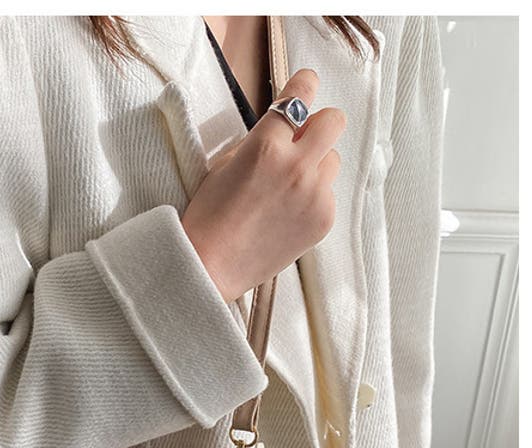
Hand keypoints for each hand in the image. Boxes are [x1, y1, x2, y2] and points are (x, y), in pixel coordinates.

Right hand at [181, 68, 345, 303]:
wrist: (210, 266)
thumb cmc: (209, 217)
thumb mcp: (224, 164)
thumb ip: (260, 140)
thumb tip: (286, 127)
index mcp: (266, 146)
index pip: (301, 93)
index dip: (302, 86)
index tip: (302, 88)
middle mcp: (296, 166)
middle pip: (334, 120)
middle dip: (319, 125)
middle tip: (301, 141)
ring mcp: (315, 195)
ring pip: (333, 160)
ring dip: (315, 166)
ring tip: (287, 189)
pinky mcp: (324, 220)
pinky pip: (328, 194)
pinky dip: (313, 198)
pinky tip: (287, 214)